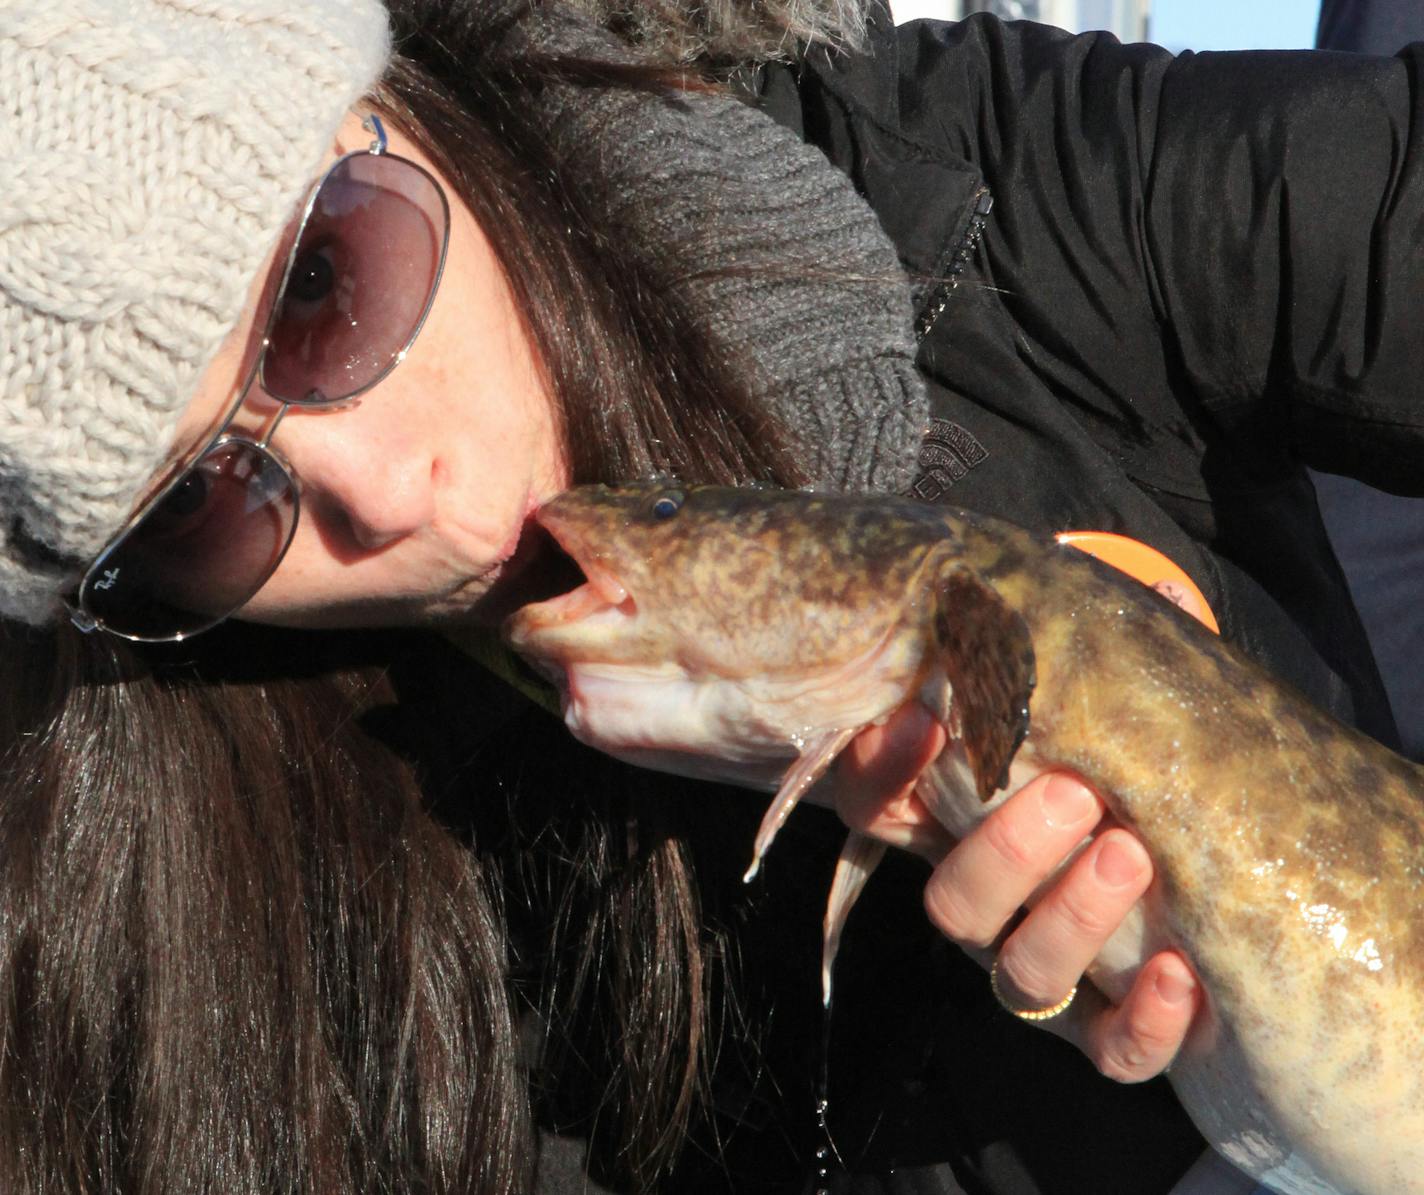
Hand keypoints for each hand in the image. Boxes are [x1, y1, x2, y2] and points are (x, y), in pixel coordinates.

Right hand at [832, 704, 1200, 1082]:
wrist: (1195, 847)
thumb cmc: (1119, 761)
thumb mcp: (1084, 715)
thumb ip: (1068, 670)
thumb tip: (1120, 600)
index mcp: (951, 829)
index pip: (878, 805)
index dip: (885, 771)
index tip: (925, 719)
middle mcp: (983, 910)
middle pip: (954, 904)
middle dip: (1009, 851)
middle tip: (1074, 792)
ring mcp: (1040, 972)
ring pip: (1025, 976)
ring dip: (1074, 918)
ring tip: (1132, 853)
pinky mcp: (1109, 1028)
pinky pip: (1111, 1050)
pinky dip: (1144, 1023)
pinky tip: (1180, 972)